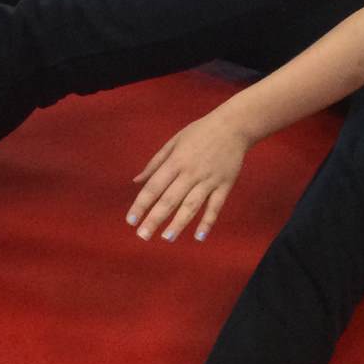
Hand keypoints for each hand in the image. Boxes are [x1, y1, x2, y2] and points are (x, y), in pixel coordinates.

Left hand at [127, 111, 251, 241]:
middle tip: (143, 236)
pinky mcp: (224, 185)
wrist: (233, 126)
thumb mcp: (173, 142)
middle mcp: (190, 172)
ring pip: (191, 205)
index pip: (154, 186)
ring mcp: (209, 180)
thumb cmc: (200, 132)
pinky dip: (208, 221)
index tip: (130, 220)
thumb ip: (155, 163)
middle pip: (170, 199)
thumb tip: (136, 181)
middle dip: (155, 219)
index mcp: (175, 161)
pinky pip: (215, 206)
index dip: (141, 204)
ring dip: (179, 223)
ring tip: (167, 238)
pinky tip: (199, 236)